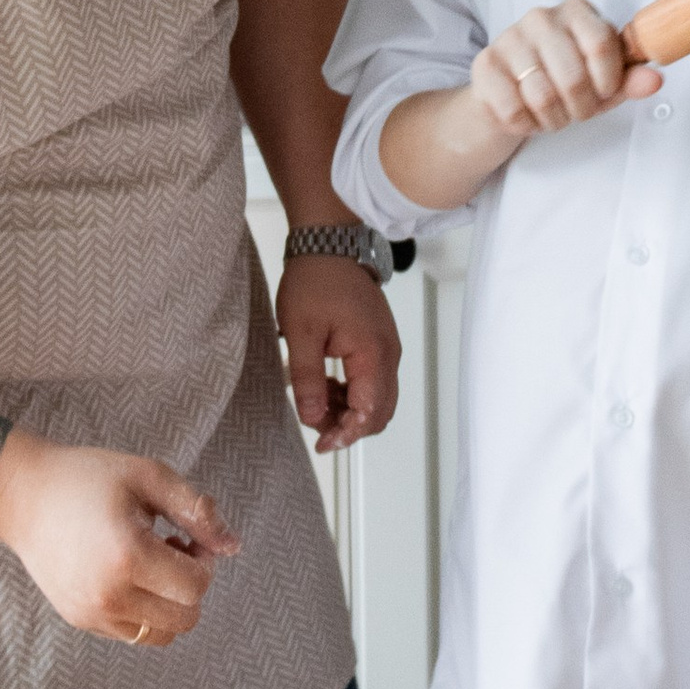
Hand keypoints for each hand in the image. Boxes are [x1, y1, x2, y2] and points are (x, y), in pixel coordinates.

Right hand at [0, 428, 239, 646]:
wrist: (22, 495)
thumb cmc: (89, 477)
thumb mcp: (148, 476)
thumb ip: (196, 509)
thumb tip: (234, 546)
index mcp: (128, 556)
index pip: (196, 587)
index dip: (204, 560)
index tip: (186, 535)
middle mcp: (109, 595)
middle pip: (185, 618)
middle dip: (191, 585)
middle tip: (172, 548)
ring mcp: (92, 613)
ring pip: (161, 635)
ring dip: (170, 604)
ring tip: (151, 565)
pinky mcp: (80, 620)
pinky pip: (133, 635)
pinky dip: (144, 612)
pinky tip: (128, 574)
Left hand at [276, 254, 401, 455]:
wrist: (328, 245)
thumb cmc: (314, 282)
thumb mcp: (301, 334)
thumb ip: (308, 380)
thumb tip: (313, 418)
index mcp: (372, 353)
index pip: (370, 411)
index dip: (347, 433)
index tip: (321, 443)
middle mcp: (388, 353)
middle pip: (380, 411)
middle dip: (350, 426)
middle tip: (317, 426)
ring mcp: (387, 347)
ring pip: (379, 397)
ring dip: (351, 410)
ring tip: (317, 403)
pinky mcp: (380, 341)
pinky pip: (375, 380)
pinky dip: (354, 392)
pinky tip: (328, 385)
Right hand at [471, 0, 663, 143]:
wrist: (509, 98)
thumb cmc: (563, 84)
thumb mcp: (602, 83)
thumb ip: (629, 80)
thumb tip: (655, 79)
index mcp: (577, 11)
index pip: (601, 43)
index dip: (608, 81)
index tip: (605, 93)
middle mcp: (540, 16)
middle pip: (573, 76)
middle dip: (580, 109)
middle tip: (577, 112)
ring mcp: (508, 37)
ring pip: (542, 96)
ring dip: (553, 120)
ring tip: (552, 115)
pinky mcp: (484, 64)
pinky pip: (513, 108)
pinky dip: (526, 124)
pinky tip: (526, 115)